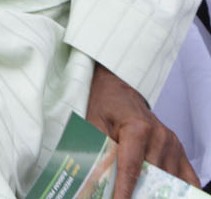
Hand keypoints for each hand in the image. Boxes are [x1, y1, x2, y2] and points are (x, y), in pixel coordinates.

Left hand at [85, 61, 195, 197]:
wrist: (119, 90)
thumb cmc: (105, 106)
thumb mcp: (93, 125)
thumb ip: (98, 151)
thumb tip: (96, 178)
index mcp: (137, 129)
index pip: (132, 168)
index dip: (125, 191)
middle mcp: (160, 137)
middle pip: (152, 177)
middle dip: (140, 193)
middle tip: (124, 197)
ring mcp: (173, 144)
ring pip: (169, 180)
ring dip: (156, 192)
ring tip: (143, 195)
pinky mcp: (179, 151)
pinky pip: (187, 178)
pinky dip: (180, 190)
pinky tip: (169, 194)